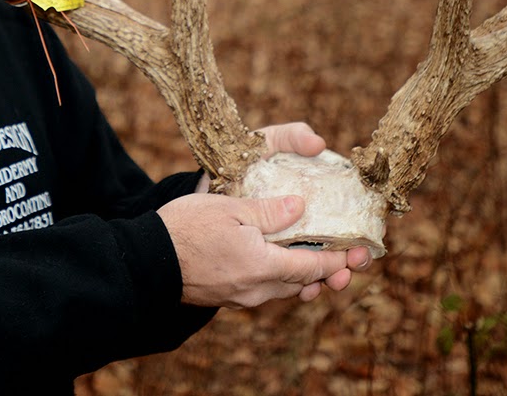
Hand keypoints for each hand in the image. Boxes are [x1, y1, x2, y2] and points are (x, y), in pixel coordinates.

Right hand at [189, 121, 370, 293]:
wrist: (147, 260)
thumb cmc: (185, 228)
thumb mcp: (229, 207)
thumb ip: (268, 210)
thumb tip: (300, 207)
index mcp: (262, 266)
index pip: (313, 266)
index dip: (339, 259)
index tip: (359, 252)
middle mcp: (256, 289)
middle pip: (303, 282)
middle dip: (327, 271)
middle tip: (349, 260)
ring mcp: (241, 297)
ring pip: (284, 288)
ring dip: (304, 276)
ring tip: (320, 264)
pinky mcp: (228, 298)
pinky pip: (265, 290)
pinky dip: (280, 277)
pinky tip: (279, 263)